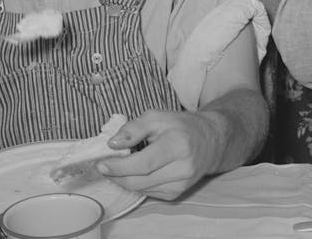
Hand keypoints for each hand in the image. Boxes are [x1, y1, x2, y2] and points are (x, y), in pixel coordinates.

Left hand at [96, 109, 223, 199]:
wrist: (210, 141)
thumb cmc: (182, 126)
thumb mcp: (158, 117)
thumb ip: (134, 128)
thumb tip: (113, 144)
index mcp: (178, 145)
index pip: (143, 163)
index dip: (119, 166)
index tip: (101, 163)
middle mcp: (183, 168)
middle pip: (139, 180)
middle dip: (116, 175)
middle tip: (104, 166)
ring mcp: (181, 184)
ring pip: (141, 189)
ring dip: (124, 180)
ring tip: (120, 166)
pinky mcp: (177, 193)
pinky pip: (148, 193)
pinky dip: (137, 183)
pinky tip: (138, 172)